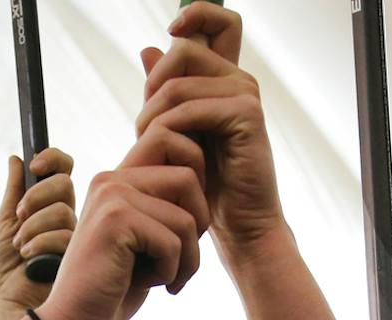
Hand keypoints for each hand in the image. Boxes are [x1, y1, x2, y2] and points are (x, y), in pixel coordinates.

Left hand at [0, 149, 78, 316]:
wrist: (6, 307)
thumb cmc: (1, 274)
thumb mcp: (2, 223)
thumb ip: (13, 191)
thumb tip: (16, 158)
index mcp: (47, 207)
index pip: (62, 171)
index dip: (53, 159)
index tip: (35, 164)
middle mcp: (66, 220)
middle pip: (65, 183)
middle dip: (37, 195)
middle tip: (19, 215)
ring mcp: (77, 238)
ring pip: (64, 210)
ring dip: (34, 226)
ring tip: (20, 247)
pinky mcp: (83, 257)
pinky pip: (67, 235)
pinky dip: (42, 243)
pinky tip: (30, 260)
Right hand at [35, 133, 210, 319]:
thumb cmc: (114, 288)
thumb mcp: (145, 242)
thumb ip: (165, 210)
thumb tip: (206, 185)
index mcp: (119, 179)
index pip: (175, 150)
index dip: (198, 189)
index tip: (187, 230)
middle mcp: (112, 179)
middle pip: (189, 179)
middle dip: (199, 225)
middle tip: (182, 260)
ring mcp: (112, 196)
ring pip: (187, 217)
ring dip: (186, 259)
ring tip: (164, 278)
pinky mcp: (115, 220)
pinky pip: (172, 242)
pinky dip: (170, 272)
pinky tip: (145, 283)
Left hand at [137, 5, 283, 259]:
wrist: (239, 226)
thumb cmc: (208, 185)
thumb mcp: (178, 132)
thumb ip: (166, 90)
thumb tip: (149, 48)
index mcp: (225, 78)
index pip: (218, 20)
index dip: (195, 13)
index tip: (171, 31)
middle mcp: (238, 80)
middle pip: (184, 49)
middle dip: (153, 84)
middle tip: (145, 124)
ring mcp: (245, 94)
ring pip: (178, 81)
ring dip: (152, 114)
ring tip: (147, 145)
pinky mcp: (246, 115)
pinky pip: (190, 108)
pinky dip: (168, 130)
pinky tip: (165, 153)